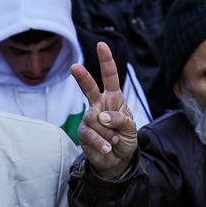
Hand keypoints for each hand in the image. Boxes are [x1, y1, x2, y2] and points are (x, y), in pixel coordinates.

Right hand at [70, 42, 138, 179]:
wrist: (117, 160)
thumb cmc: (125, 138)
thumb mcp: (131, 128)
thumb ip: (120, 119)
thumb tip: (102, 116)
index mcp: (113, 98)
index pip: (110, 76)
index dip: (106, 61)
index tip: (102, 45)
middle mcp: (99, 104)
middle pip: (89, 87)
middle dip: (82, 76)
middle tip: (74, 67)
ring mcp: (89, 118)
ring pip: (95, 119)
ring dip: (109, 133)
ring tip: (115, 140)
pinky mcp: (83, 133)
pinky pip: (90, 134)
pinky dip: (101, 142)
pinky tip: (107, 147)